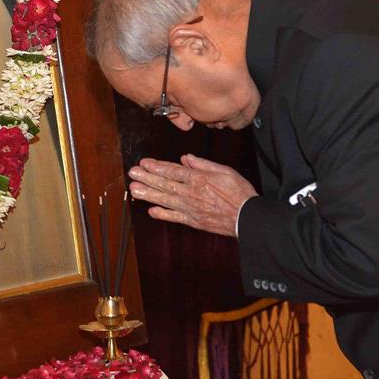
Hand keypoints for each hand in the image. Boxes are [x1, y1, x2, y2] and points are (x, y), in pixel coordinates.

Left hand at [128, 154, 256, 237]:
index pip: (173, 171)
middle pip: (165, 184)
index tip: (144, 163)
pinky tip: (151, 211)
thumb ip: (203, 164)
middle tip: (132, 173)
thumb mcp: (225, 170)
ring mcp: (190, 208)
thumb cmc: (239, 192)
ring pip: (165, 200)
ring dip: (148, 194)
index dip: (156, 167)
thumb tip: (186, 158)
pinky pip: (174, 217)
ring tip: (134, 190)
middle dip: (146, 178)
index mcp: (199, 179)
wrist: (247, 217)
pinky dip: (162, 214)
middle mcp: (191, 193)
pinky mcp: (193, 221)